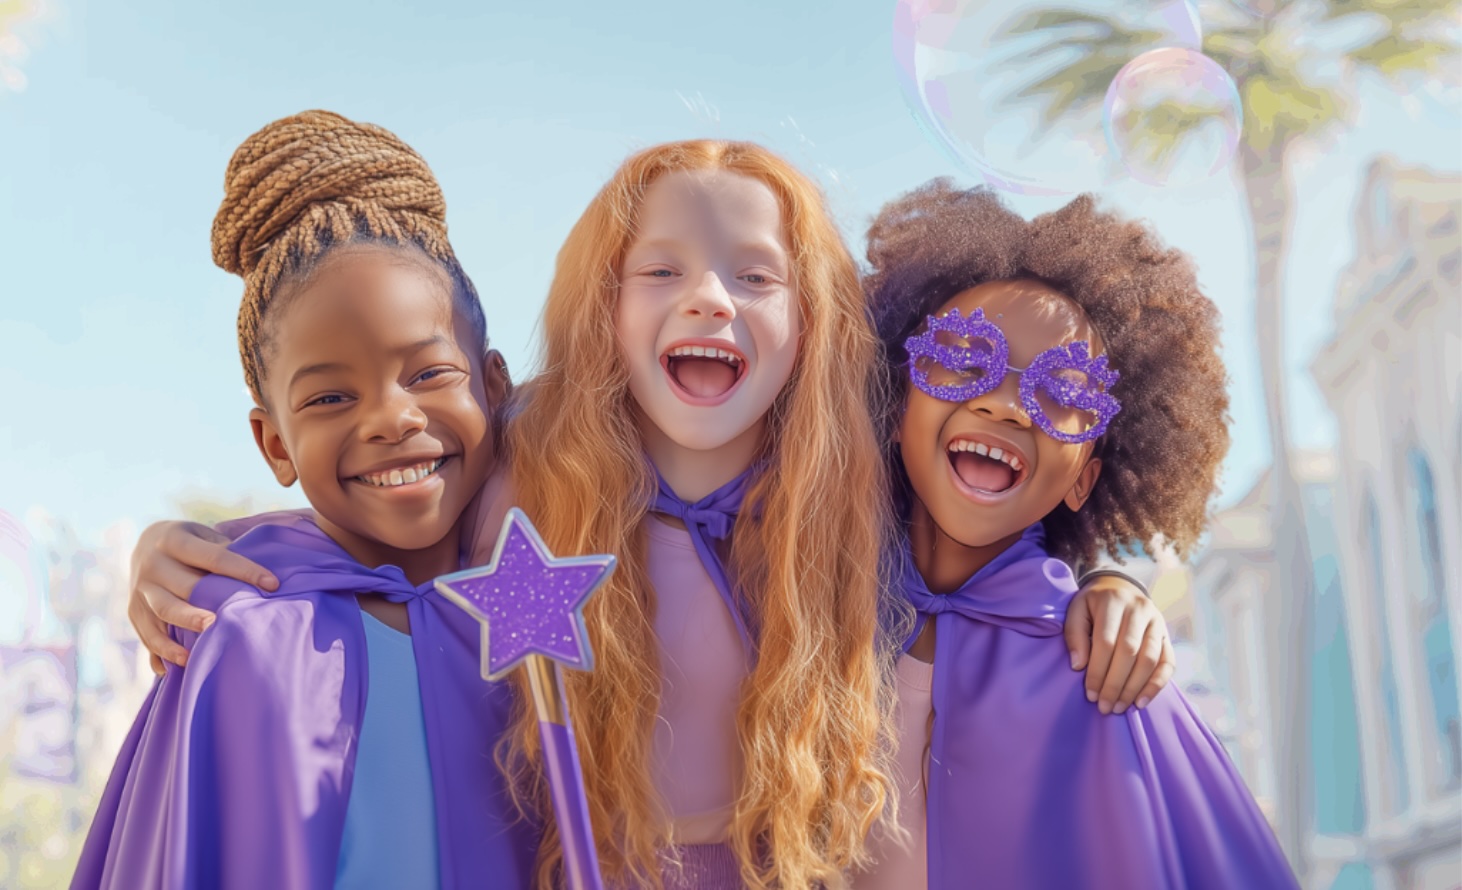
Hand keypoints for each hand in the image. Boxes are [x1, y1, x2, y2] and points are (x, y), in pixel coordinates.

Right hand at [128, 520, 276, 672]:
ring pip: (162, 612)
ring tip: (196, 654)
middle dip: (202, 606)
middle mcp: (152, 563)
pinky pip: (147, 634)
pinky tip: (175, 669)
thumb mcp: (204, 536)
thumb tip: (265, 578)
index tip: (272, 584)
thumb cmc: (191, 542)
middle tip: (221, 624)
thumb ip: (226, 552)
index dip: (244, 570)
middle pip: (182, 587)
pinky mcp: (133, 610)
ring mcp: (140, 589)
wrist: (146, 542)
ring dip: (182, 631)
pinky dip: (160, 652)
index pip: (214, 556)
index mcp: (174, 539)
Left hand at [1063, 575, 1174, 714]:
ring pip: (1150, 659)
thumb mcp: (1076, 610)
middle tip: (1105, 707)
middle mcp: (1139, 610)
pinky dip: (1156, 685)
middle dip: (1115, 684)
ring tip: (1120, 708)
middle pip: (1129, 652)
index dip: (1097, 670)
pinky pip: (1167, 662)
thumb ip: (1074, 634)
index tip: (1090, 693)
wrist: (1119, 588)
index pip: (1106, 641)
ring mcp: (1157, 622)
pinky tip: (1141, 702)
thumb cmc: (1093, 605)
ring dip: (1134, 688)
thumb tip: (1078, 665)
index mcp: (1113, 601)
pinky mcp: (1167, 635)